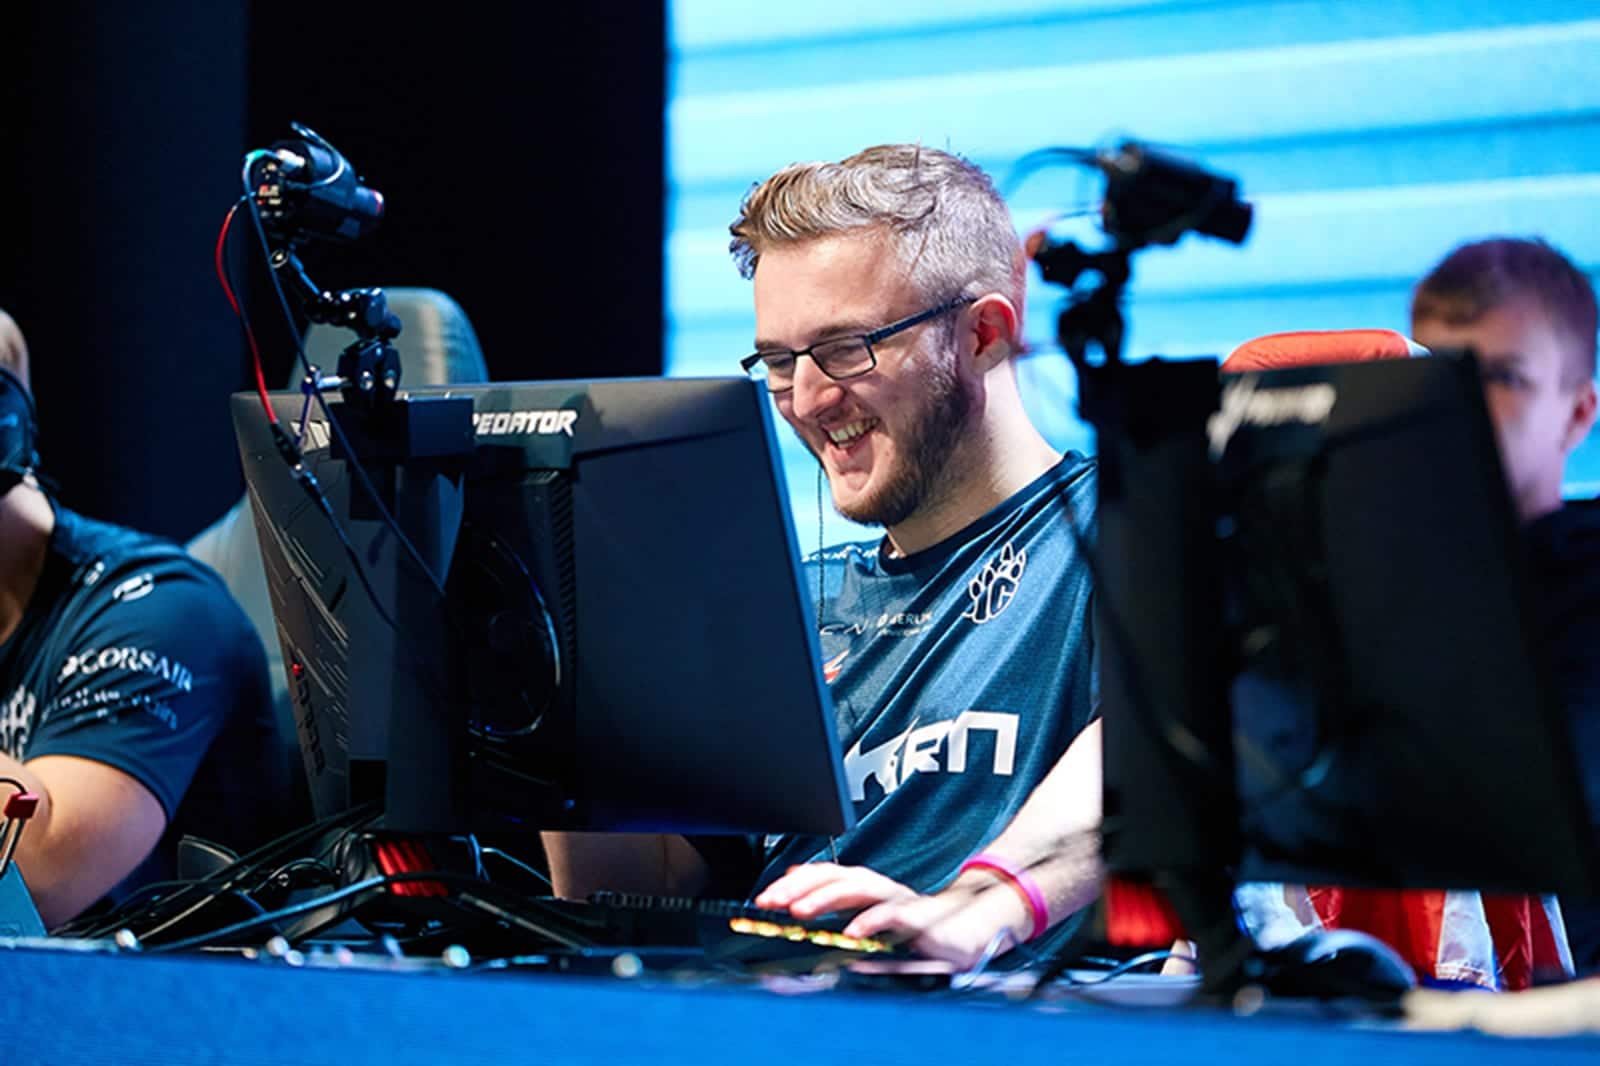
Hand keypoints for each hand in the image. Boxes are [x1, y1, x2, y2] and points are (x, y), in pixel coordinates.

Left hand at [755, 862, 1031, 970]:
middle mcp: (885, 890)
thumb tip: (798, 893)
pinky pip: (897, 916)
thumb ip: (841, 909)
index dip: (797, 882)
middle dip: (802, 887)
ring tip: (800, 910)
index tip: (766, 896)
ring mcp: (905, 902)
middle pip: (839, 877)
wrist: (975, 934)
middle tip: (771, 901)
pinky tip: (853, 931)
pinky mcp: (925, 921)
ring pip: (862, 889)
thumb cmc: (923, 931)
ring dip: (828, 897)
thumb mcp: (874, 923)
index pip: (829, 876)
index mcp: (871, 890)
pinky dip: (874, 921)